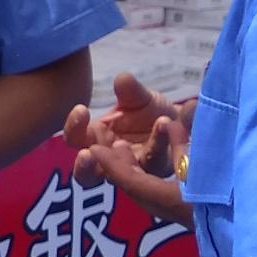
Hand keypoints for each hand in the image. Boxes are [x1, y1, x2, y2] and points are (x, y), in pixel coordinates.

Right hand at [63, 72, 193, 228]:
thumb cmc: (150, 112)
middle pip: (87, 175)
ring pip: (120, 177)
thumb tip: (122, 78)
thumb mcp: (139, 98)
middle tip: (87, 153)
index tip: (81, 109)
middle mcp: (110, 161)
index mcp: (96, 139)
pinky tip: (163, 123)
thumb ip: (130, 91)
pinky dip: (158, 141)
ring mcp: (133, 171)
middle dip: (84, 167)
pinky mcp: (157, 170)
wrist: (182, 123)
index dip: (73, 127)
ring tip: (122, 144)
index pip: (75, 138)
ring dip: (121, 163)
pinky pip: (155, 160)